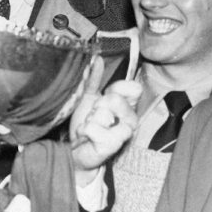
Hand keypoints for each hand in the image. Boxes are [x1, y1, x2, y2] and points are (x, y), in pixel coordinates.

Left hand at [69, 58, 141, 174]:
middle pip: (114, 99)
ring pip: (102, 114)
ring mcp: (124, 133)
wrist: (77, 152)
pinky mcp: (114, 145)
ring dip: (89, 120)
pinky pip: (94, 128)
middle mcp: (131, 119)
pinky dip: (85, 131)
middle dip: (96, 107)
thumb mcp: (88, 99)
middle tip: (93, 117)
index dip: (117, 88)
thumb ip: (93, 80)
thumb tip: (97, 59)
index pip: (134, 88)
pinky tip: (87, 137)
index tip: (105, 96)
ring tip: (90, 128)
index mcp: (127, 106)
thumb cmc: (86, 126)